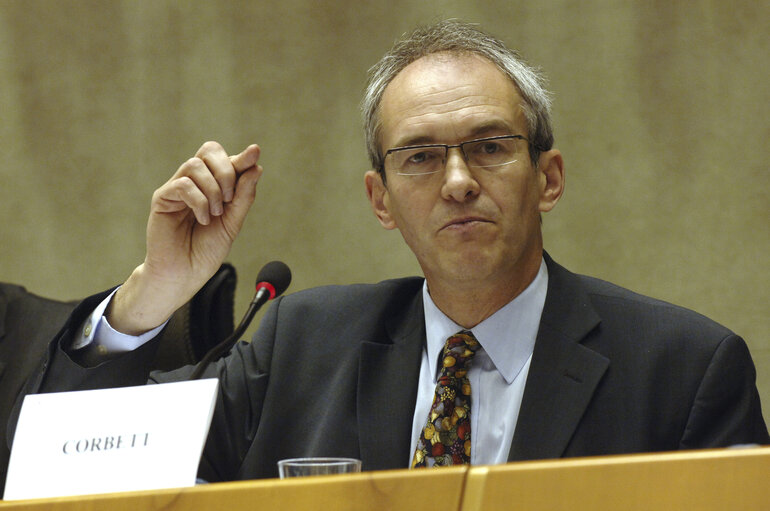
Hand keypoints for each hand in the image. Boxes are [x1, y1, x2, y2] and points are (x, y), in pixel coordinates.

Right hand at [108, 142, 262, 334]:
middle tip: (230, 199)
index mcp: (213, 186)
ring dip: (213, 189)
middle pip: (209, 151)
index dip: (241, 157)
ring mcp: (177, 189)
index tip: (255, 153)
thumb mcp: (233, 222)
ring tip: (215, 214)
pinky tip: (203, 220)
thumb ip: (243, 196)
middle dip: (226, 171)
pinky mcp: (163, 198)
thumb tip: (256, 168)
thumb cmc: (206, 251)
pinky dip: (199, 202)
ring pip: (195, 165)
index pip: (226, 160)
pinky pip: (183, 184)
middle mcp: (195, 183)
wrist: (185, 274)